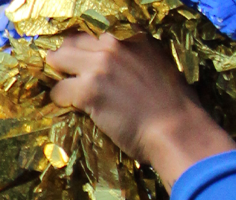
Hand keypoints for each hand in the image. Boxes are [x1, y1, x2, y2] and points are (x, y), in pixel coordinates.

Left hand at [46, 32, 235, 187]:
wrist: (176, 129)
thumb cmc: (175, 106)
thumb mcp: (160, 66)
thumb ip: (137, 59)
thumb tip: (119, 67)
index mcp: (134, 37)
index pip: (96, 34)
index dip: (85, 49)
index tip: (82, 61)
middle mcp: (115, 45)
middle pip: (72, 42)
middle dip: (66, 58)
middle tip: (66, 75)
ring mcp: (100, 66)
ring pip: (59, 60)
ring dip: (60, 76)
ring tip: (66, 92)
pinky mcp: (89, 90)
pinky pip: (59, 91)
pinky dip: (60, 100)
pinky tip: (70, 108)